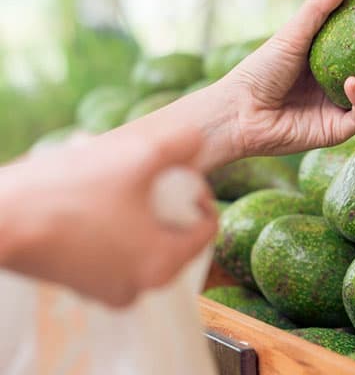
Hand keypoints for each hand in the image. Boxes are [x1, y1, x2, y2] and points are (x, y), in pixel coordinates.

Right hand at [0, 127, 217, 306]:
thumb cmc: (71, 191)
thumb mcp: (137, 156)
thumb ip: (179, 145)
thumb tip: (198, 139)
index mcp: (164, 264)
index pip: (207, 230)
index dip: (200, 196)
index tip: (181, 177)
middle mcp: (142, 288)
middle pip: (175, 237)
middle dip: (166, 202)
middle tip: (145, 177)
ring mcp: (110, 291)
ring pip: (143, 242)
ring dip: (138, 211)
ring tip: (114, 181)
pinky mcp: (83, 287)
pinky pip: (115, 253)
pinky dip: (113, 226)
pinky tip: (92, 197)